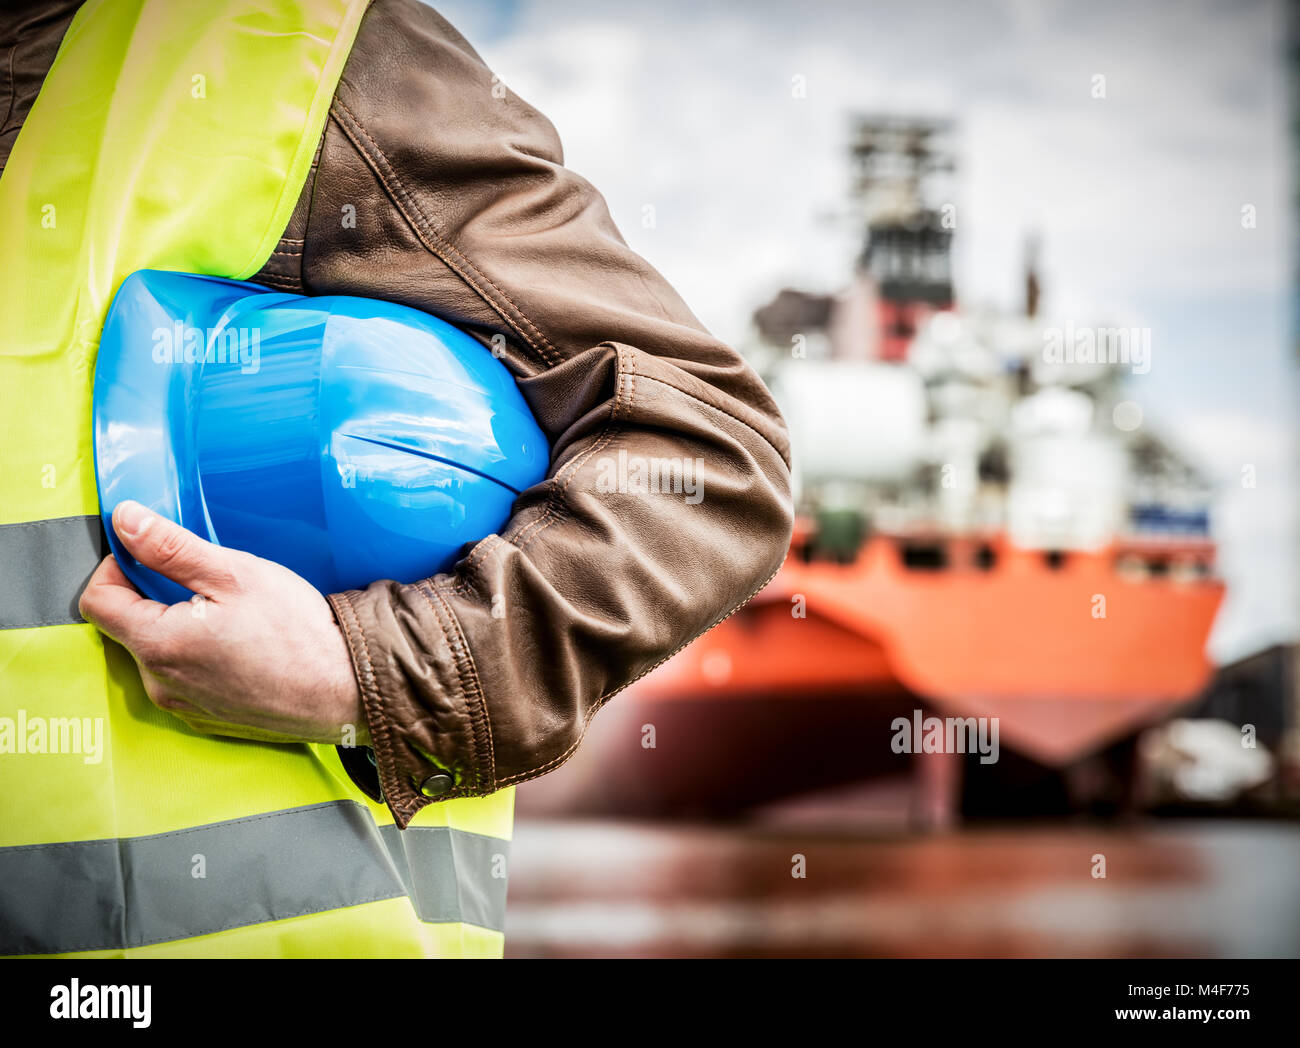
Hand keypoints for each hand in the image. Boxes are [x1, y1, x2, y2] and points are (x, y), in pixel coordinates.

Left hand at [79, 500, 369, 747]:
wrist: (346, 690)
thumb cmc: (297, 633)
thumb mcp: (235, 574)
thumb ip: (171, 548)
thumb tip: (125, 521)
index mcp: (159, 644)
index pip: (97, 600)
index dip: (117, 567)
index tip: (153, 554)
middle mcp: (160, 683)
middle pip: (129, 627)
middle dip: (155, 597)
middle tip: (209, 585)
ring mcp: (183, 706)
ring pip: (158, 654)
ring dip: (180, 629)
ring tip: (232, 618)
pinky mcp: (207, 719)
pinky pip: (185, 679)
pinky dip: (201, 658)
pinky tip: (241, 647)